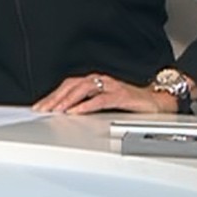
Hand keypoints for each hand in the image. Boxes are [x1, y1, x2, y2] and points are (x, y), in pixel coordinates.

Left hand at [32, 73, 171, 114]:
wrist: (158, 100)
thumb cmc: (130, 103)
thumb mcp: (104, 104)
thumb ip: (88, 106)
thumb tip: (66, 115)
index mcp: (94, 82)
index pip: (67, 86)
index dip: (52, 96)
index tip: (38, 107)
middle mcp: (100, 81)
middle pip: (71, 86)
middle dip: (54, 98)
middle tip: (42, 110)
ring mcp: (110, 87)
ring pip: (83, 89)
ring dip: (67, 100)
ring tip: (56, 110)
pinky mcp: (121, 95)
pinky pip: (100, 99)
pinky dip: (86, 105)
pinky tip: (77, 112)